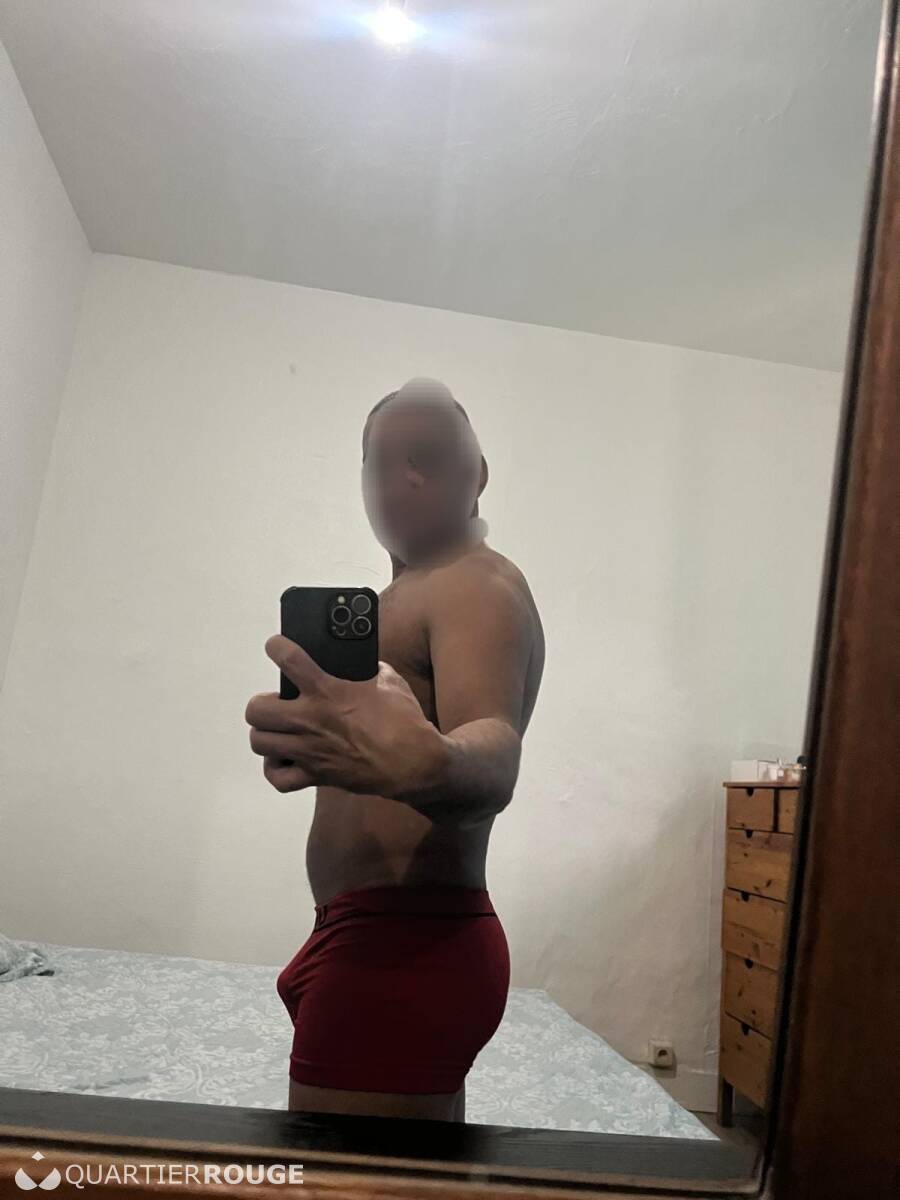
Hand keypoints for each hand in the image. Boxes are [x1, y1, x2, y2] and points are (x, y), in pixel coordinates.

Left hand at [244, 634, 445, 796]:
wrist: (415, 762)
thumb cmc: (404, 719)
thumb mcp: (388, 680)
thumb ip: (364, 669)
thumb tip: (352, 663)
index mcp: (328, 691)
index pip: (287, 659)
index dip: (276, 647)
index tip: (276, 646)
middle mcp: (311, 720)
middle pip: (257, 710)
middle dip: (263, 703)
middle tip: (278, 702)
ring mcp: (310, 750)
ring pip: (260, 741)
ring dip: (265, 733)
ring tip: (278, 729)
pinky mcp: (316, 775)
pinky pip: (278, 778)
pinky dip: (276, 769)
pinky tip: (284, 758)